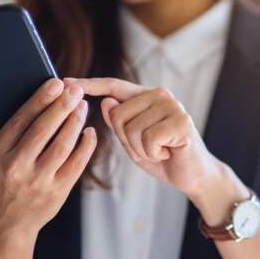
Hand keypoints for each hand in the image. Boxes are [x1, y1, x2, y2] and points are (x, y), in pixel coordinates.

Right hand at [0, 78, 97, 237]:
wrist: (9, 221)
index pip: (20, 121)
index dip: (40, 100)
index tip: (56, 82)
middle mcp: (16, 168)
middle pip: (43, 131)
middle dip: (61, 107)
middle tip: (76, 89)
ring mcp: (39, 181)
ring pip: (62, 146)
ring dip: (75, 123)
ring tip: (83, 105)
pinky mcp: (58, 191)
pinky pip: (77, 164)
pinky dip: (86, 146)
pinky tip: (89, 131)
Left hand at [64, 77, 224, 200]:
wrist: (193, 175)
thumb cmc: (162, 156)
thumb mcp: (133, 141)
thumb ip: (118, 123)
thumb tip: (106, 102)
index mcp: (145, 96)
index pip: (114, 85)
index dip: (90, 85)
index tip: (66, 83)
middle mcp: (160, 94)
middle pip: (118, 114)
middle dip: (127, 140)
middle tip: (148, 148)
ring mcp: (172, 106)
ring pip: (131, 128)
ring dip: (142, 149)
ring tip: (159, 150)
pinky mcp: (182, 121)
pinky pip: (149, 138)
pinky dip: (154, 153)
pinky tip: (167, 153)